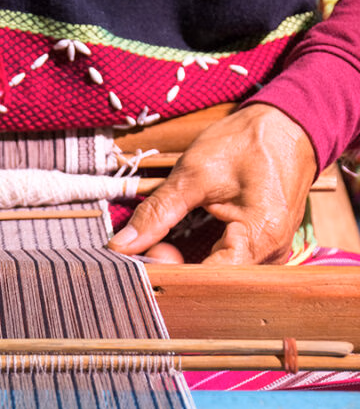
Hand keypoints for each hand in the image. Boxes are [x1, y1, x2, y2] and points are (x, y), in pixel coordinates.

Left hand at [108, 104, 316, 263]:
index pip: (210, 278)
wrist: (286, 126)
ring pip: (219, 278)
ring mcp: (270, 254)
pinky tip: (175, 251)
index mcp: (262, 235)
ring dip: (184, 268)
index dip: (171, 275)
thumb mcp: (193, 174)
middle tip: (144, 253)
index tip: (139, 264)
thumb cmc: (247, 142)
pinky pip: (226, 266)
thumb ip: (157, 212)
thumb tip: (121, 244)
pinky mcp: (262, 250)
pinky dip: (198, 261)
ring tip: (157, 250)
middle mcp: (272, 254)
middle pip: (215, 282)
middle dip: (175, 272)